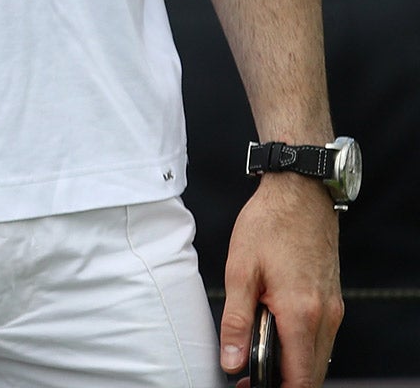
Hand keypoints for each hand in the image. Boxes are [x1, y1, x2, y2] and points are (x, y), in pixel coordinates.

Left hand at [219, 175, 341, 387]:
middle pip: (312, 374)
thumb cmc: (268, 226)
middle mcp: (325, 317)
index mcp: (301, 313)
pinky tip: (275, 336)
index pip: (299, 378)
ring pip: (318, 358)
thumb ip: (235, 322)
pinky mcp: (332, 301)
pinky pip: (321, 339)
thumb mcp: (239, 272)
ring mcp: (333, 309)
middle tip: (247, 376)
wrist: (300, 196)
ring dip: (292, 367)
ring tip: (255, 356)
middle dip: (282, 382)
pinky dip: (301, 348)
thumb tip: (231, 361)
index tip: (249, 387)